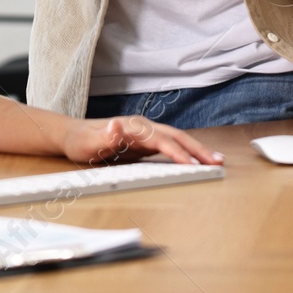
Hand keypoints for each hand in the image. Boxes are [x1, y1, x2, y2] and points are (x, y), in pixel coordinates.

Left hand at [60, 115, 223, 166]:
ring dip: (196, 150)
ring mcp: (146, 134)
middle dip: (198, 149)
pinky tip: (194, 161)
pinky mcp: (145, 143)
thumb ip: (104, 136)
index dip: (179, 153)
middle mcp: (144, 128)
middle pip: (176, 136)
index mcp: (134, 127)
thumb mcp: (88, 142)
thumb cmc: (81, 141)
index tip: (194, 165)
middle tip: (218, 161)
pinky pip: (170, 147)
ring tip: (215, 161)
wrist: (74, 135)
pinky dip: (185, 153)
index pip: (162, 140)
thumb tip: (116, 126)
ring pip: (176, 140)